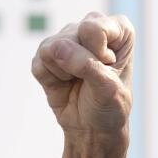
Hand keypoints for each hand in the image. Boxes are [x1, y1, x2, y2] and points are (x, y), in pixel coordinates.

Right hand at [31, 11, 134, 149]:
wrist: (92, 130)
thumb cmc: (110, 107)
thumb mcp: (109, 89)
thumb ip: (87, 65)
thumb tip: (57, 48)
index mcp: (118, 31)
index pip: (95, 27)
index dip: (98, 52)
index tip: (109, 67)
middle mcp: (91, 29)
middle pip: (72, 35)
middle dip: (81, 63)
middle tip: (93, 80)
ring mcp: (67, 39)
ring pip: (52, 47)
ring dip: (65, 73)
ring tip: (78, 82)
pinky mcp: (46, 54)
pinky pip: (39, 62)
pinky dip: (50, 79)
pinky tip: (63, 84)